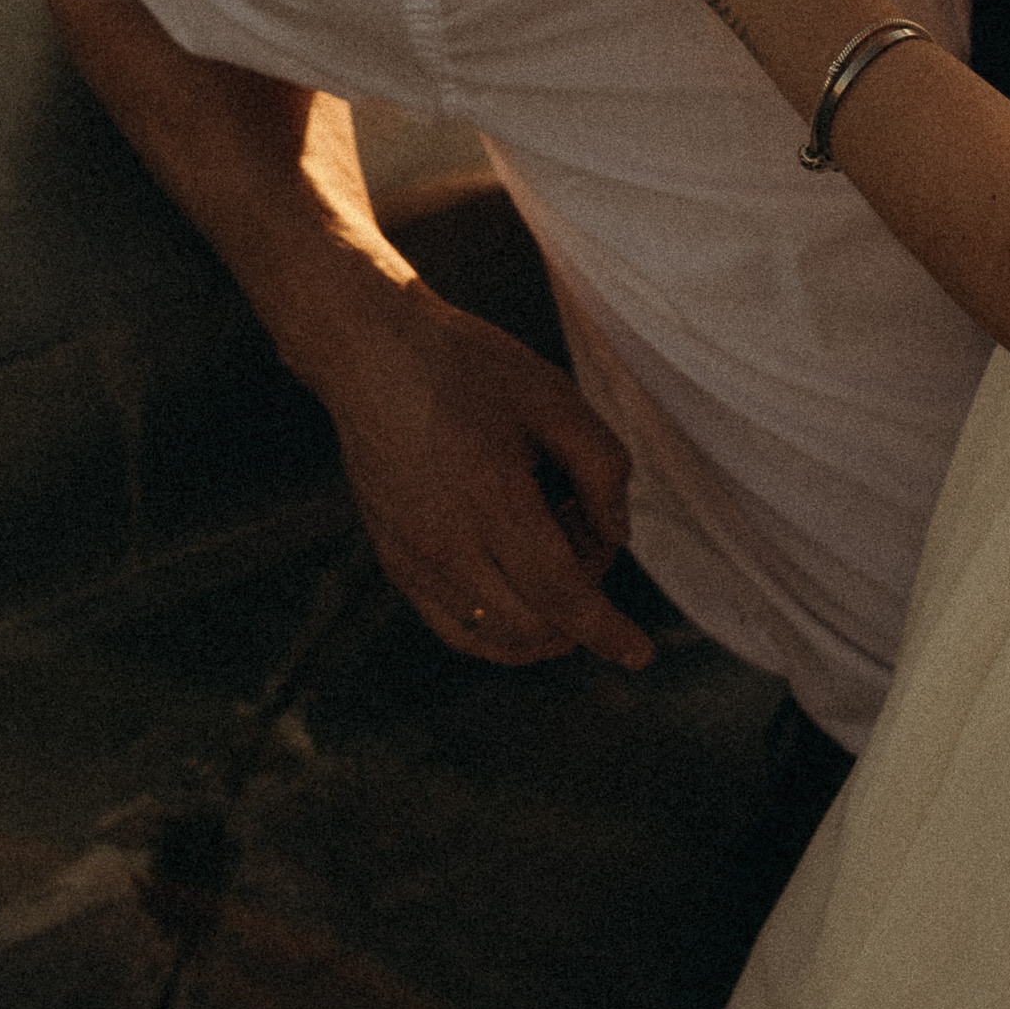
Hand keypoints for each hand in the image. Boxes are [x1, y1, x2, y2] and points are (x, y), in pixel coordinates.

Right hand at [315, 279, 653, 671]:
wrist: (370, 353)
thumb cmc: (466, 366)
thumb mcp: (554, 396)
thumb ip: (603, 468)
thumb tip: (614, 536)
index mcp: (490, 498)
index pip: (559, 595)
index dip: (605, 630)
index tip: (638, 655)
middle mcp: (444, 543)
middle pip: (532, 625)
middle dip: (580, 603)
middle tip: (580, 525)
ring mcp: (411, 559)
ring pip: (494, 638)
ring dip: (542, 619)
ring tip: (546, 541)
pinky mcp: (394, 561)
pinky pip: (455, 627)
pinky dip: (499, 629)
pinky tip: (519, 583)